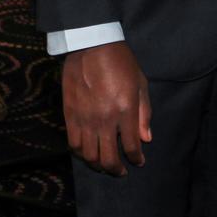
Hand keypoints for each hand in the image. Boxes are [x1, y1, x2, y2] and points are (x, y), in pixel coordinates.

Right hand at [62, 42, 151, 175]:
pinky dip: (81, 154)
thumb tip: (146, 139)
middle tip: (122, 171)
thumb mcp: (140, 83)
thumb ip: (144, 113)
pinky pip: (74, 144)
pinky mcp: (70, 115)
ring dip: (98, 165)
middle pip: (108, 158)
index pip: (131, 146)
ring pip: (89, 156)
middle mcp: (104, 119)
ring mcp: (85, 119)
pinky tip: (88, 153)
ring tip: (105, 165)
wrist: (91, 45)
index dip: (136, 158)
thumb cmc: (120, 61)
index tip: (139, 161)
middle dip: (117, 169)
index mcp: (125, 110)